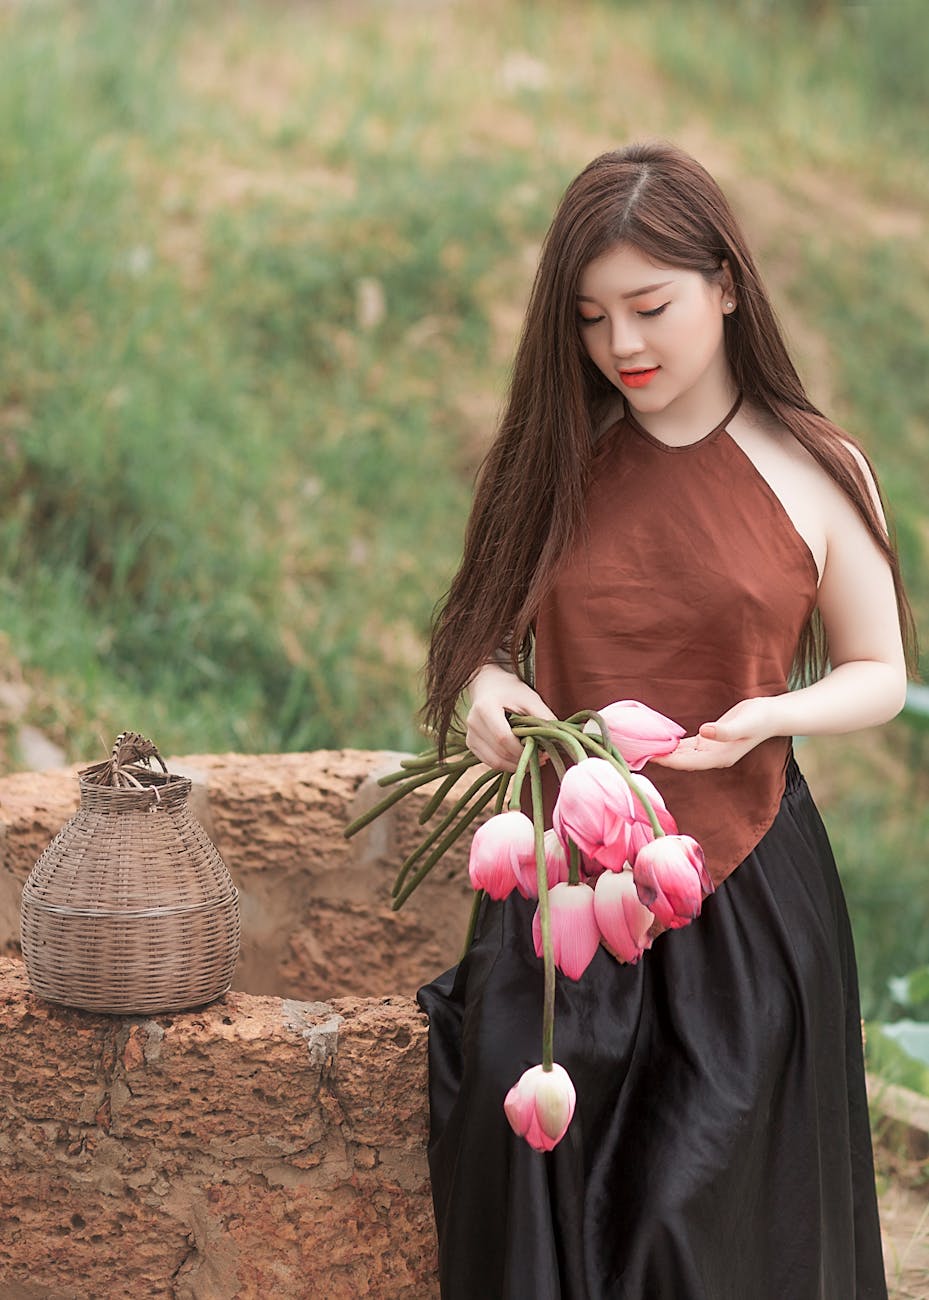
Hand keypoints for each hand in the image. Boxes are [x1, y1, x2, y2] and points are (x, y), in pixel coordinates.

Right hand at [465, 664, 556, 771]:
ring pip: (494, 761)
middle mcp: (473, 722)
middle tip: (542, 759)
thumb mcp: (530, 698)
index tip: (543, 754)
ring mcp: (470, 734)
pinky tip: (520, 759)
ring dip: (515, 765)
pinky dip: (506, 764)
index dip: (523, 751)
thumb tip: (558, 739)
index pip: (503, 738)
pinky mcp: (471, 743)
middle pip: (499, 752)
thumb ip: (543, 717)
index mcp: (485, 708)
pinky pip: (490, 761)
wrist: (487, 684)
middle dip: (522, 760)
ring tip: (532, 760)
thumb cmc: (510, 689)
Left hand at [650, 697, 776, 771]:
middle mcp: (712, 757)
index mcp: (719, 757)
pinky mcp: (709, 740)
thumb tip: (703, 732)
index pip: (687, 762)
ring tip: (642, 748)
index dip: (667, 760)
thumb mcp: (743, 723)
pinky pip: (686, 745)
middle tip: (637, 753)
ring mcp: (710, 750)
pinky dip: (672, 744)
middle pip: (680, 761)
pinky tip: (659, 741)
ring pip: (681, 754)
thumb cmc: (759, 718)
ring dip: (664, 752)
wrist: (770, 715)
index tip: (649, 756)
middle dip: (660, 758)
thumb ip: (724, 730)